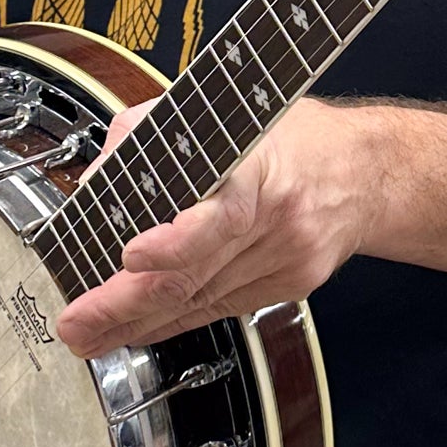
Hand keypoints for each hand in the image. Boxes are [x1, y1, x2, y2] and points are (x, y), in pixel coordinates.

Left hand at [56, 97, 377, 357]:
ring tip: (91, 333)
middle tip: (78, 319)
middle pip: (196, 272)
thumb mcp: (224, 113)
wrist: (368, 171)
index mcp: (260, 166)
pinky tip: (141, 327)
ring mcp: (286, 259)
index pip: (220, 211)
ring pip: (201, 301)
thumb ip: (153, 135)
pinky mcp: (291, 286)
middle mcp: (276, 218)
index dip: (173, 241)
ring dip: (139, 321)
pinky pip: (222, 309)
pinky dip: (175, 319)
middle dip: (126, 302)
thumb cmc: (294, 137)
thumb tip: (99, 178)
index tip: (130, 254)